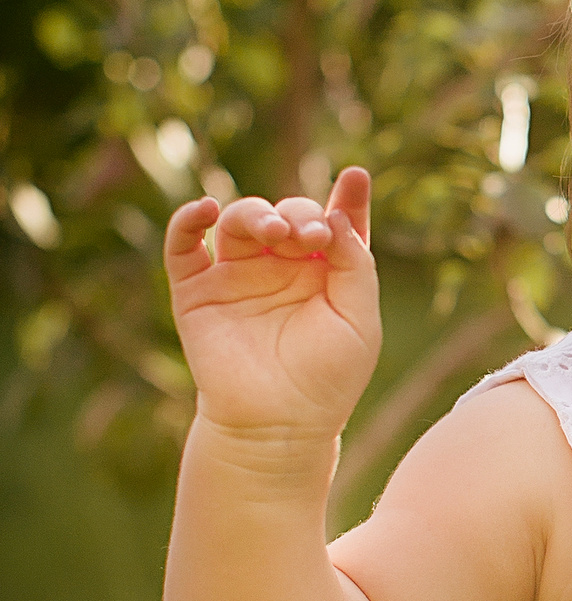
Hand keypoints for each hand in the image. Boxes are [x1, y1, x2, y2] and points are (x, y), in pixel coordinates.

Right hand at [164, 168, 379, 442]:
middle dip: (299, 214)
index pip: (336, 224)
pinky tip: (206, 209)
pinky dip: (188, 219)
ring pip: (239, 219)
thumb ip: (356, 264)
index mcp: (325, 274)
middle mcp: (281, 269)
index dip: (346, 199)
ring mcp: (237, 276)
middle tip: (310, 236)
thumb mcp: (360, 320)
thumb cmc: (327, 378)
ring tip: (273, 230)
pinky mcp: (196, 291)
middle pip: (288, 214)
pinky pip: (183, 244)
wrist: (278, 424)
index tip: (357, 176)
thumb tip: (336, 214)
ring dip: (255, 213)